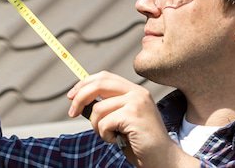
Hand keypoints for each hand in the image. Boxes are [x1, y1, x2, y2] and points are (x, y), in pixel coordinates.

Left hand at [67, 72, 198, 166]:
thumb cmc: (140, 143)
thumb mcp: (123, 119)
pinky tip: (117, 140)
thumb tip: (81, 101)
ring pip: (98, 108)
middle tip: (72, 113)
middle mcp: (137, 93)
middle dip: (80, 97)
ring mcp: (136, 102)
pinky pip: (104, 123)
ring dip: (97, 126)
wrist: (162, 158)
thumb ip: (109, 107)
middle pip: (99, 84)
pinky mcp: (133, 115)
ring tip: (110, 136)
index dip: (84, 84)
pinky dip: (105, 135)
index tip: (71, 96)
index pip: (104, 77)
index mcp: (135, 91)